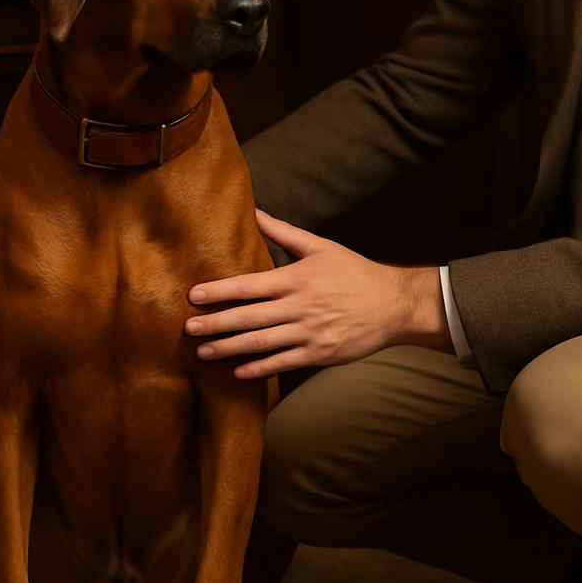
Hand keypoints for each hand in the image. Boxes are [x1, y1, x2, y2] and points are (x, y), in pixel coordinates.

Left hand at [184, 210, 450, 378]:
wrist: (393, 304)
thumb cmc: (355, 272)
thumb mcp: (321, 246)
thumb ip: (283, 232)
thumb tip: (252, 211)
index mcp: (297, 279)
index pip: (250, 285)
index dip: (220, 291)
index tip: (193, 295)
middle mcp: (300, 307)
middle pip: (249, 317)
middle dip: (216, 323)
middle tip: (188, 328)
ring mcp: (309, 333)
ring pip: (262, 343)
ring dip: (230, 348)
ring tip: (204, 352)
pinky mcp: (319, 354)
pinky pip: (284, 363)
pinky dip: (260, 368)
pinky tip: (238, 371)